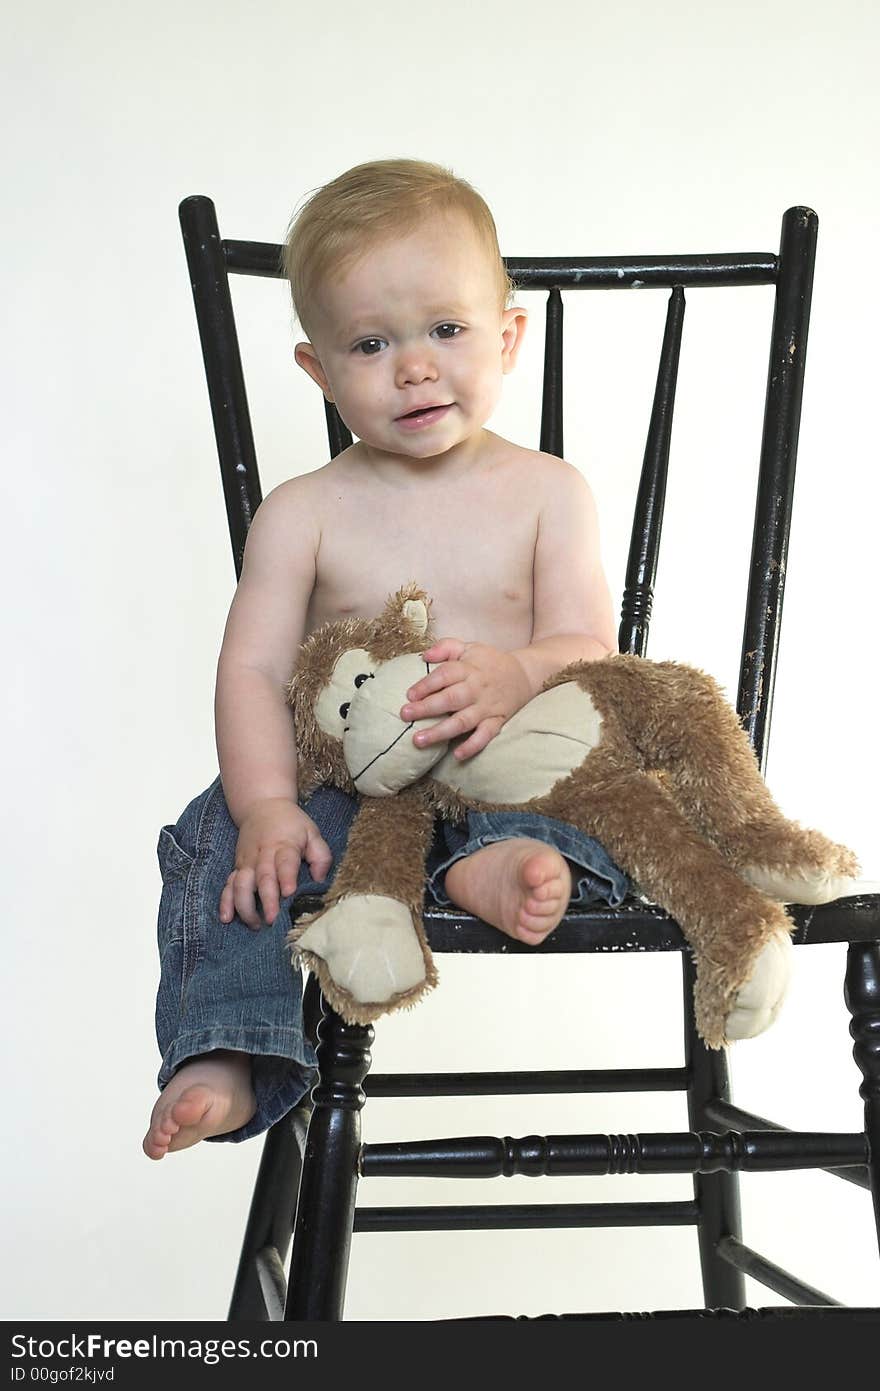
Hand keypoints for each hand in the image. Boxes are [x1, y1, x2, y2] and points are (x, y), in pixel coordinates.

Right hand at [219, 798, 331, 929]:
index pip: (285, 861)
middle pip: (262, 878)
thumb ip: (320, 856)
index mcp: (284, 845)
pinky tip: (226, 918)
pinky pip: (227, 886)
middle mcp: (263, 855)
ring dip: (245, 905)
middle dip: (266, 900)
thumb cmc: (291, 823)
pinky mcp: (237, 867)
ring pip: (240, 884)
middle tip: (272, 919)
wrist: (262, 806)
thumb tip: (320, 879)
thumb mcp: (312, 832)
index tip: (289, 892)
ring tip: (256, 924)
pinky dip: (225, 902)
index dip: (286, 877)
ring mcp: (247, 862)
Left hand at [399, 638, 531, 760]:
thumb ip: (446, 647)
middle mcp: (477, 688)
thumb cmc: (489, 662)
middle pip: (451, 699)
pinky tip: (457, 754)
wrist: (525, 675)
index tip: (409, 695)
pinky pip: (486, 735)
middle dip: (426, 708)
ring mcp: (487, 707)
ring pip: (463, 721)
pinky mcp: (497, 721)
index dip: (426, 684)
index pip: (445, 675)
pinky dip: (473, 746)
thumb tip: (425, 656)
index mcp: (469, 668)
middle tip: (405, 715)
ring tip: (418, 740)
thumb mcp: (469, 647)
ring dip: (440, 732)